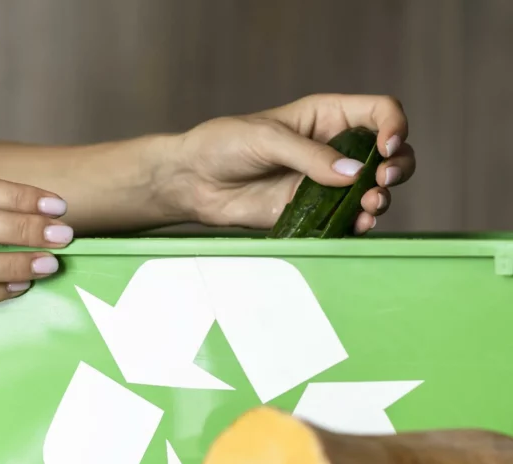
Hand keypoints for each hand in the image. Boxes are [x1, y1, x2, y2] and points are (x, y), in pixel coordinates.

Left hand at [162, 94, 416, 232]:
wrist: (194, 181)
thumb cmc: (224, 145)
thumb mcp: (266, 138)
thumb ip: (308, 156)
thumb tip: (351, 173)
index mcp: (327, 116)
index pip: (381, 112)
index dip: (394, 126)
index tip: (386, 147)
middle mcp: (334, 148)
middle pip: (390, 153)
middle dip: (397, 166)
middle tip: (381, 181)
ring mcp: (326, 182)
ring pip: (374, 189)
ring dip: (381, 198)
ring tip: (369, 206)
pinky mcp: (312, 211)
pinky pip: (346, 218)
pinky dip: (358, 223)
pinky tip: (357, 225)